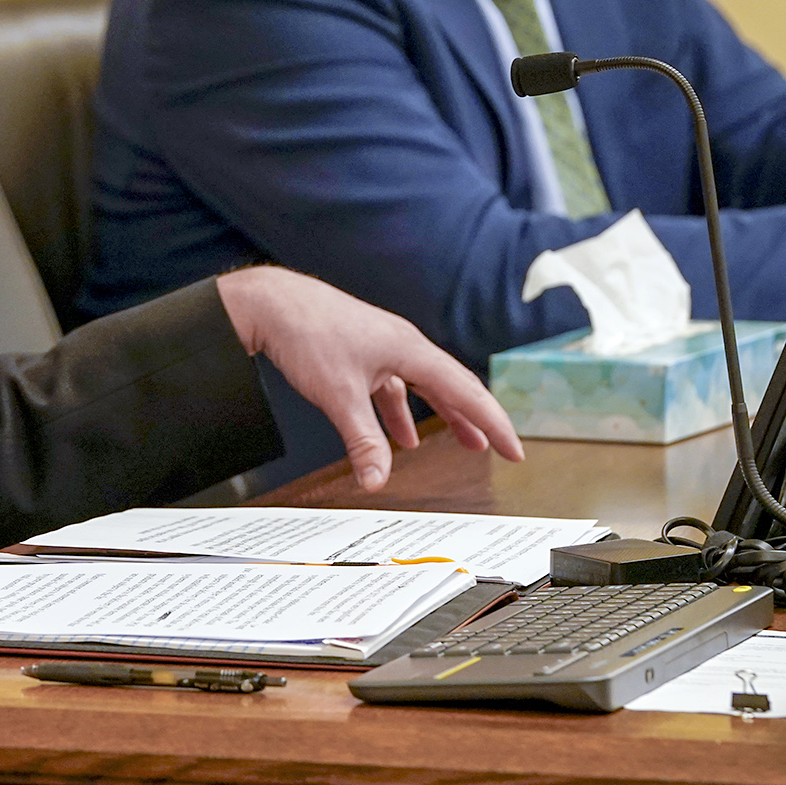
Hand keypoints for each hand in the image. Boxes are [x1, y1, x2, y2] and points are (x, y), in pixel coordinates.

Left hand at [215, 266, 524, 492]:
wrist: (271, 303)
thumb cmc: (307, 334)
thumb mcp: (339, 396)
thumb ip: (363, 441)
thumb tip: (377, 481)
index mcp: (410, 349)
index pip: (465, 390)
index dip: (493, 423)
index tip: (514, 450)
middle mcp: (403, 344)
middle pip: (452, 385)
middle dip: (477, 419)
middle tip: (501, 448)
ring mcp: (383, 346)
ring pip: (425, 386)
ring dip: (444, 416)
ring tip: (466, 444)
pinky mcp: (362, 351)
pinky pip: (394, 385)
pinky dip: (401, 412)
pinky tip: (400, 438)